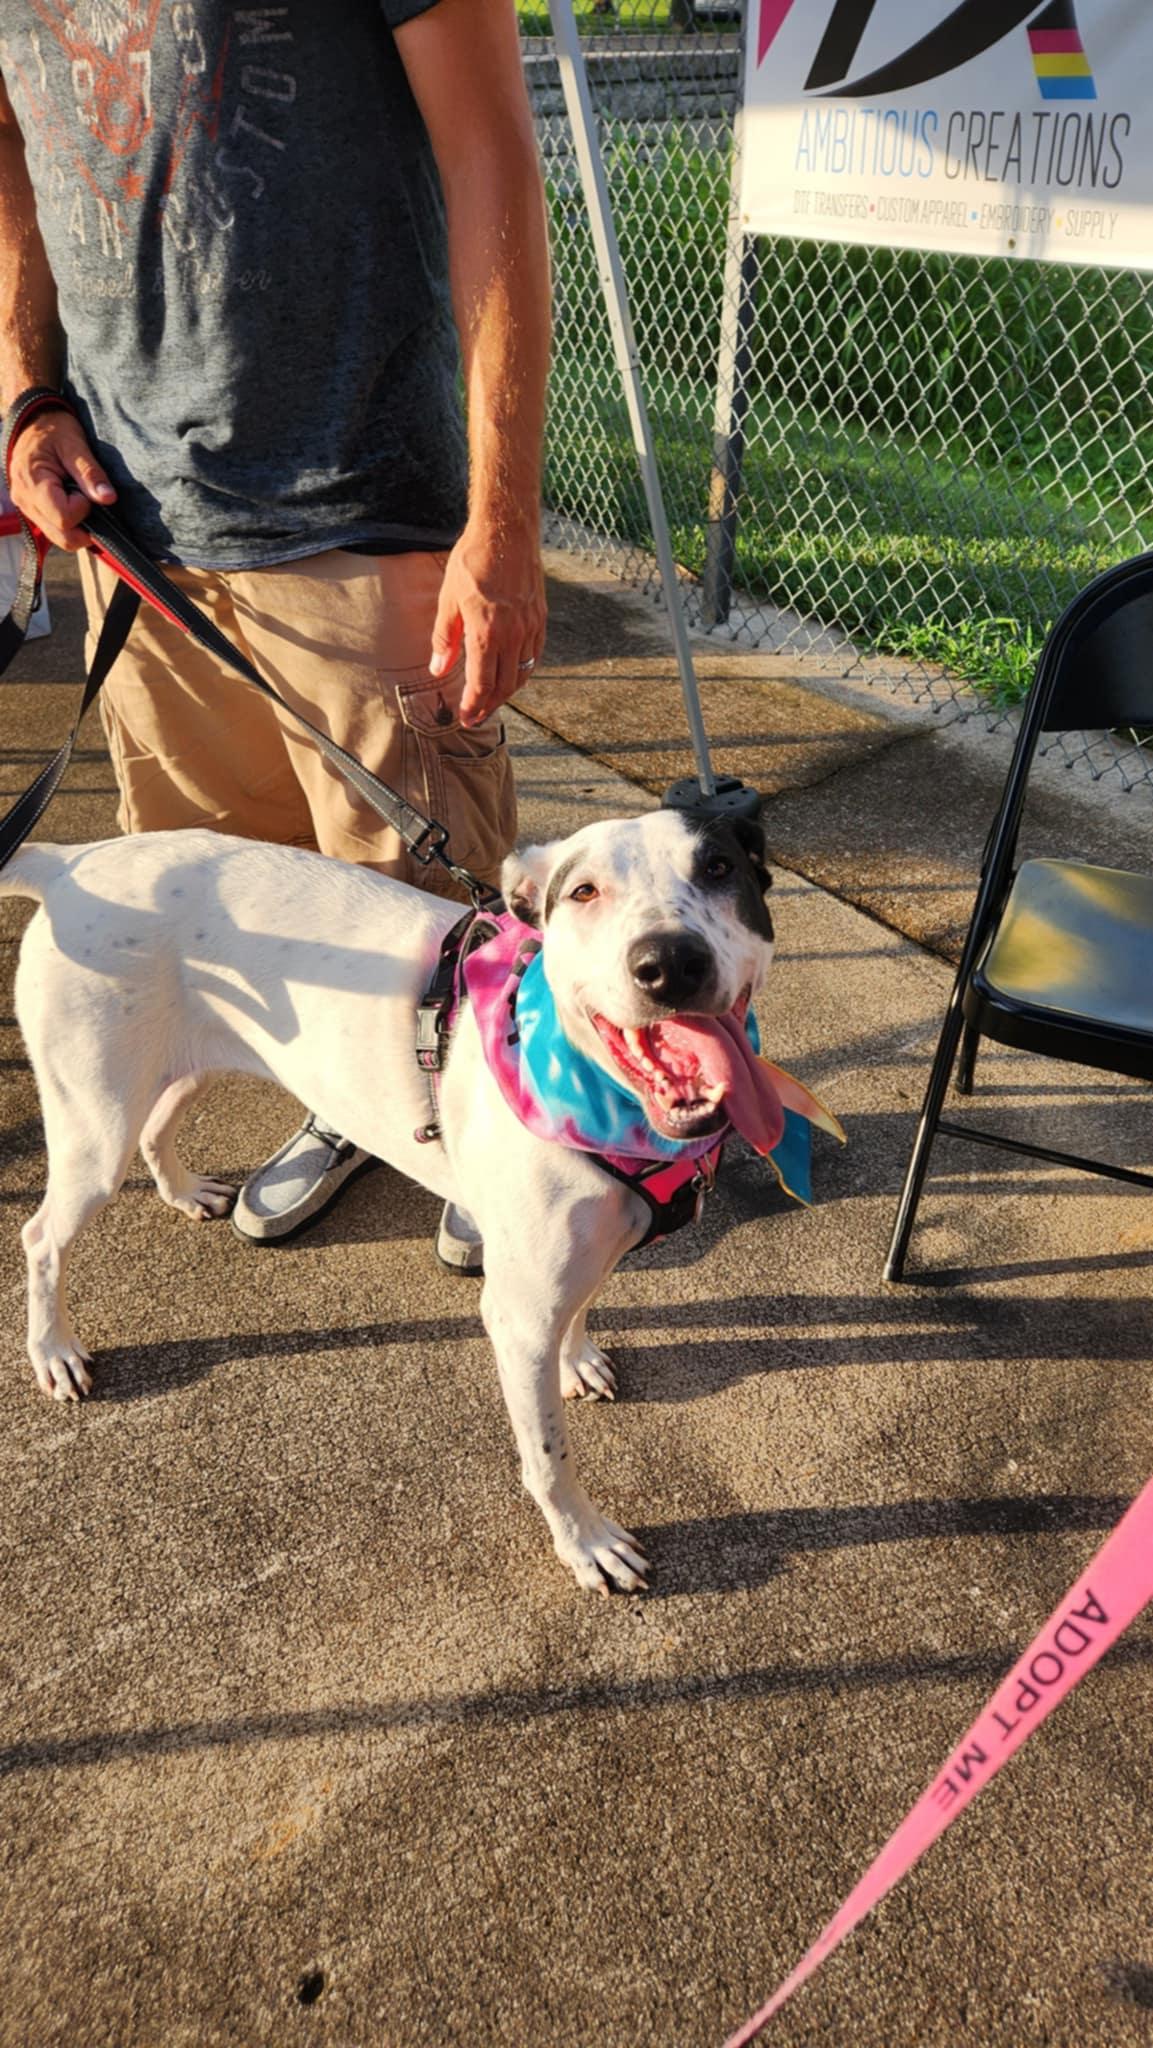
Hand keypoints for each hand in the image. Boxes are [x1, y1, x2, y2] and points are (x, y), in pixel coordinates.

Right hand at [7, 409, 115, 550]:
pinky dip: (69, 523)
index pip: (64, 518)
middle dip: (83, 524)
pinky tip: (73, 502)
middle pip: (63, 537)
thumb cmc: (53, 428)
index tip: (85, 490)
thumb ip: (91, 473)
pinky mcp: (32, 510)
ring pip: (59, 537)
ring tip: (78, 496)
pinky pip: (54, 529)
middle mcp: (25, 501)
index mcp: (32, 483)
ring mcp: (27, 508)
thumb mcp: (75, 444)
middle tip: (85, 497)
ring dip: (77, 525)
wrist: (33, 421)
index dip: (82, 509)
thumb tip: (108, 498)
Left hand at [429, 519, 545, 727]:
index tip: (465, 717)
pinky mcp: (540, 618)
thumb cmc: (473, 561)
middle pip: (504, 685)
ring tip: (492, 700)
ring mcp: (530, 627)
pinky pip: (535, 656)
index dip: (473, 705)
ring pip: (522, 674)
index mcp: (486, 632)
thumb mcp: (448, 600)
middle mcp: (513, 635)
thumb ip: (444, 638)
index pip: (482, 684)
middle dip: (489, 705)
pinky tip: (513, 675)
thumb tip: (438, 669)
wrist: (506, 531)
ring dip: (506, 692)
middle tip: (476, 717)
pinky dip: (524, 672)